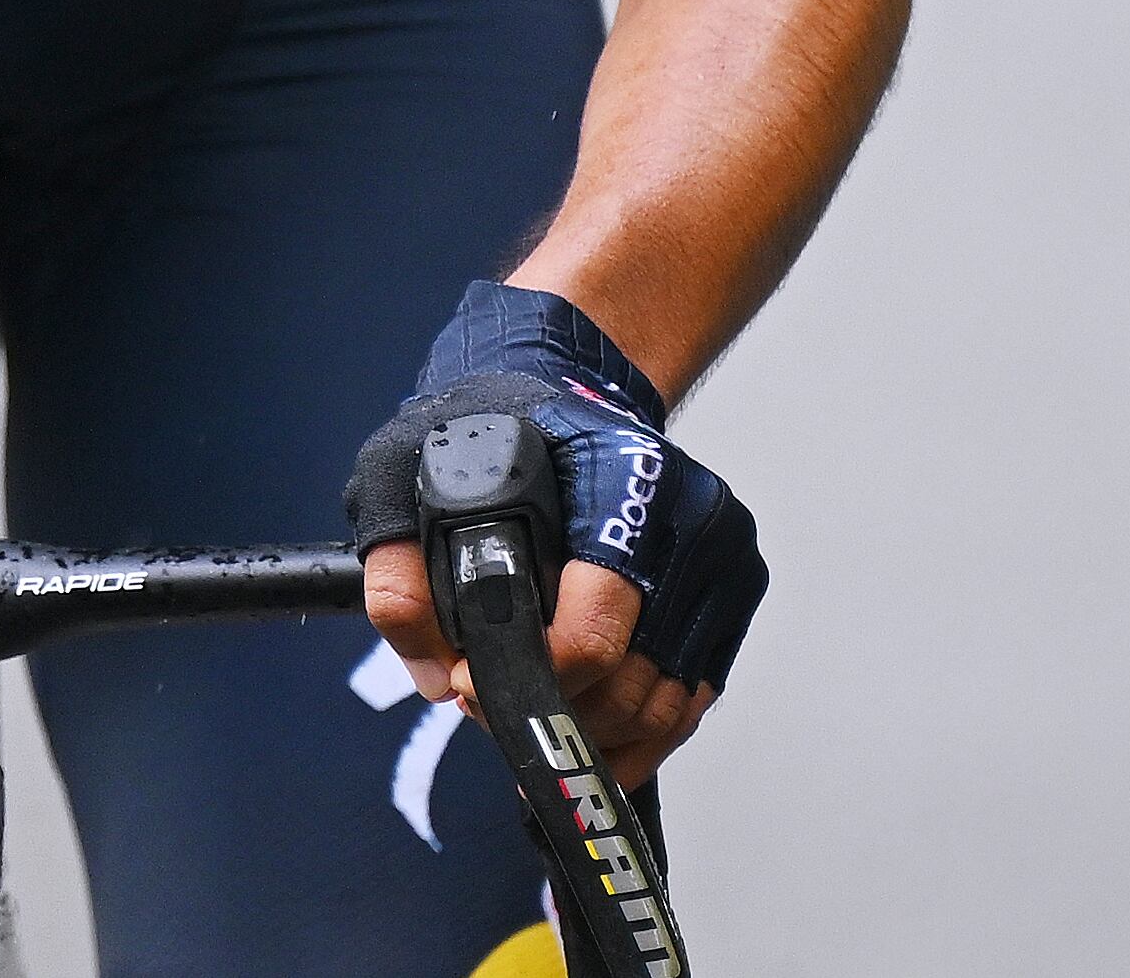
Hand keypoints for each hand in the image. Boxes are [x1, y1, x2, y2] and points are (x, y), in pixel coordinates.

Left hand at [339, 280, 763, 790]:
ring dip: (596, 735)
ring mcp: (722, 560)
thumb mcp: (405, 467)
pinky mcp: (731, 595)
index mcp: (623, 477)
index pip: (595, 627)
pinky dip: (638, 732)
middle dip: (556, 715)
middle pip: (633, 683)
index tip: (473, 686)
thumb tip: (434, 673)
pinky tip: (587, 734)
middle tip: (491, 710)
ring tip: (532, 717)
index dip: (531, 677)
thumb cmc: (490, 427)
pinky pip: (690, 699)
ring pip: (667, 707)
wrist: (561, 394)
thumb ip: (398, 568)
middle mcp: (691, 518)